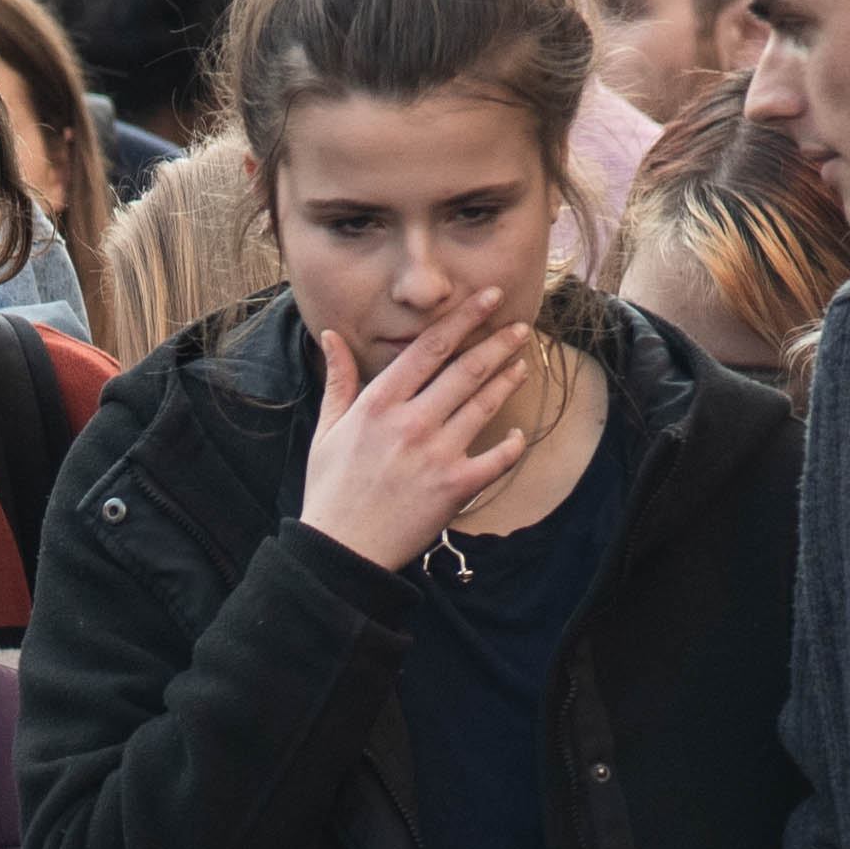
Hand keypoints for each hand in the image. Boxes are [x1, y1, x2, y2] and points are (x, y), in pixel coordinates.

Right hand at [296, 288, 540, 574]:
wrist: (341, 551)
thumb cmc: (330, 489)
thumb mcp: (327, 429)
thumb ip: (338, 379)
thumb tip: (332, 336)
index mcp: (379, 403)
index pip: (429, 348)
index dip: (463, 318)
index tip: (487, 298)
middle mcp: (411, 422)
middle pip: (465, 370)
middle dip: (497, 342)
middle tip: (520, 325)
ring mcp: (436, 454)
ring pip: (483, 406)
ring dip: (507, 381)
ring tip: (522, 363)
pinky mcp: (455, 488)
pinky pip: (496, 460)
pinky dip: (512, 446)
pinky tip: (517, 435)